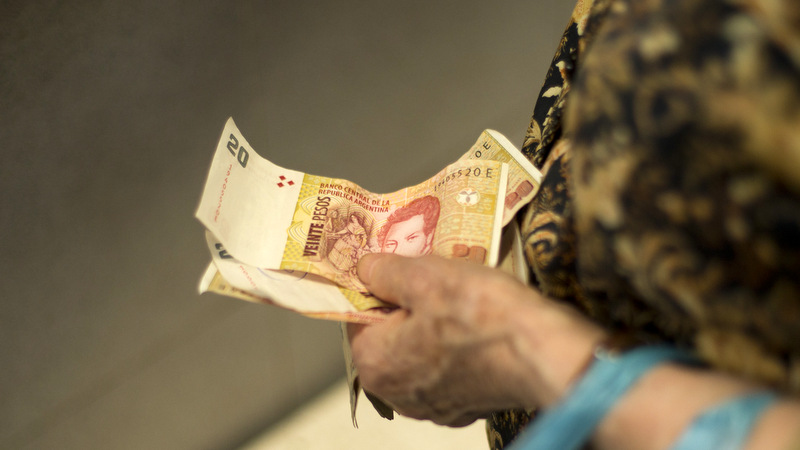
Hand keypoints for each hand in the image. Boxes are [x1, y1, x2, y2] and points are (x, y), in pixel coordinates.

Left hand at [347, 253, 604, 425]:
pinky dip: (458, 346)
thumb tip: (365, 268)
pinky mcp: (464, 406)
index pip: (357, 312)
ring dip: (434, 322)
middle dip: (408, 302)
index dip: (380, 283)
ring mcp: (431, 404)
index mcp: (375, 362)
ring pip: (419, 349)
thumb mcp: (425, 275)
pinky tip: (478, 324)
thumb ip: (385, 271)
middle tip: (436, 275)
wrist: (545, 354)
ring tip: (462, 296)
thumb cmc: (483, 314)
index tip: (402, 264)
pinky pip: (448, 366)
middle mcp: (396, 393)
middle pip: (389, 333)